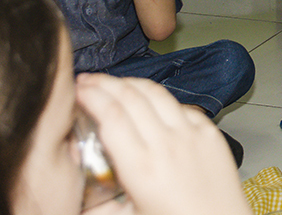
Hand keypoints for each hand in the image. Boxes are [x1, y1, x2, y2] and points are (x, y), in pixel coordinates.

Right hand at [77, 74, 251, 214]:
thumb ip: (93, 204)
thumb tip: (71, 179)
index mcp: (142, 169)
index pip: (110, 115)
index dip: (90, 96)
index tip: (75, 90)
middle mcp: (168, 145)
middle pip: (130, 96)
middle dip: (104, 83)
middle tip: (87, 80)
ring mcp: (193, 135)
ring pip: (156, 93)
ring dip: (130, 83)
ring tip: (113, 84)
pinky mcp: (210, 133)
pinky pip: (181, 106)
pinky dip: (160, 100)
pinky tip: (149, 104)